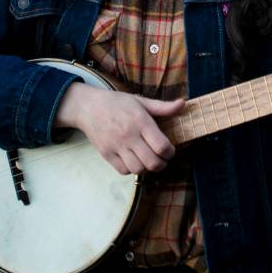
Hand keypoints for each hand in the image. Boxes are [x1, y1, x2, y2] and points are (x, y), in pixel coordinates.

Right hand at [54, 82, 183, 174]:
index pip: (161, 146)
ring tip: (149, 161)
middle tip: (162, 159)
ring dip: (147, 168)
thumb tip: (183, 104)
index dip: (170, 152)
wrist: (89, 107)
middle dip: (162, 164)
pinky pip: (123, 171)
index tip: (170, 150)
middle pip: (152, 162)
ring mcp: (116, 146)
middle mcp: (128, 135)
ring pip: (138, 169)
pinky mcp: (106, 154)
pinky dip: (131, 170)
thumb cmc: (118, 103)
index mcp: (140, 121)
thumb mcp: (141, 101)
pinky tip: (134, 160)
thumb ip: (163, 107)